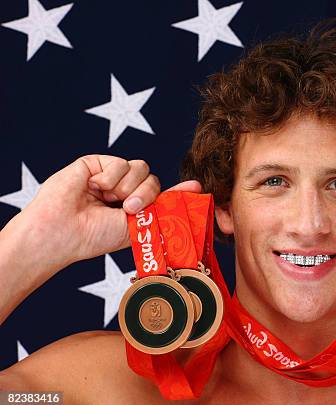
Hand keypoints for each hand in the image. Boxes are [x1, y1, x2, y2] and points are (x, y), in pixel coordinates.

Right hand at [23, 155, 201, 265]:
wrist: (64, 232)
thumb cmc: (96, 236)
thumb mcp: (138, 223)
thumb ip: (165, 204)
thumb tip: (196, 185)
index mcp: (133, 207)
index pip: (160, 193)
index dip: (178, 190)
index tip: (197, 187)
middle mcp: (123, 190)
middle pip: (153, 179)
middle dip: (145, 194)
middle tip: (128, 208)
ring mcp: (110, 176)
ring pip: (141, 167)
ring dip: (127, 187)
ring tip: (108, 200)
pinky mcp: (96, 163)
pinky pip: (120, 163)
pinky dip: (109, 179)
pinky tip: (92, 189)